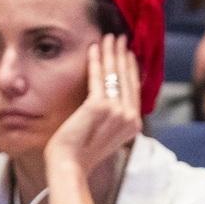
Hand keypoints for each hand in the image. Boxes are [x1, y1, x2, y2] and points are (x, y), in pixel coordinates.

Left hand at [46, 35, 142, 179]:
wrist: (70, 166)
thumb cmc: (82, 154)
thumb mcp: (106, 135)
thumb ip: (114, 118)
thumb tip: (112, 99)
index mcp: (134, 125)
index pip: (134, 89)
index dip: (130, 68)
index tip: (126, 52)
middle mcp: (130, 117)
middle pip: (127, 78)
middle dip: (122, 54)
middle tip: (119, 37)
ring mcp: (117, 111)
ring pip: (114, 74)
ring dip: (110, 52)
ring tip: (108, 37)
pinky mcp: (99, 106)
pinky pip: (98, 77)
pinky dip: (95, 61)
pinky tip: (93, 48)